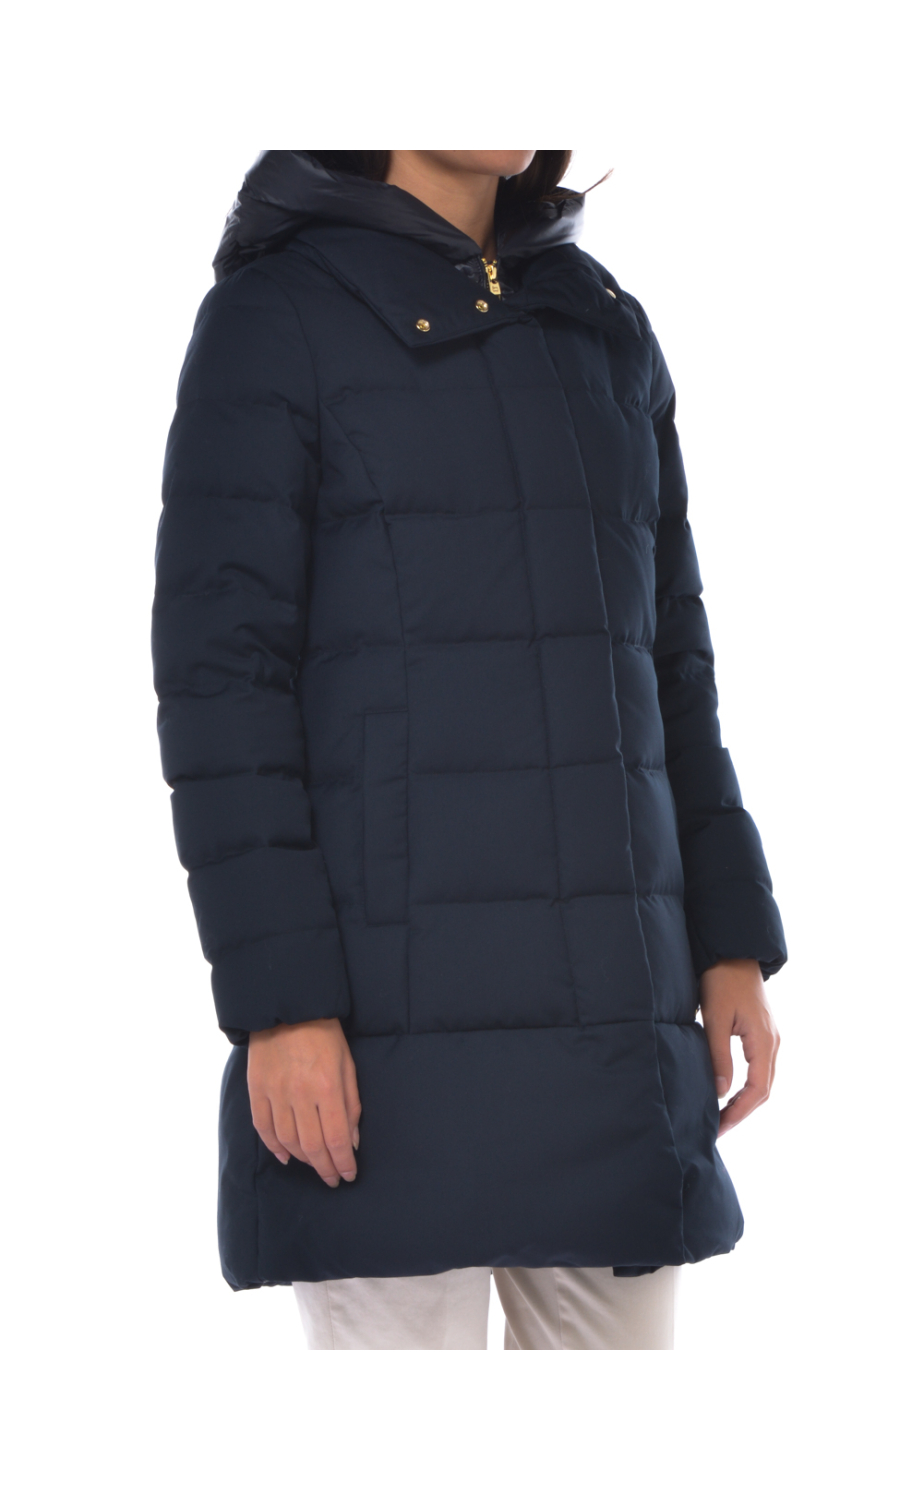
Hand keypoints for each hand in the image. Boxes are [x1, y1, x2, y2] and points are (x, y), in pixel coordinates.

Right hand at [247, 1018, 360, 1185]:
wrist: (288, 1008)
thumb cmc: (325, 1034)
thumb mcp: (348, 1065)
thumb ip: (351, 1105)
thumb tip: (352, 1141)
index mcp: (327, 1087)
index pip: (336, 1139)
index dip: (343, 1163)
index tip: (348, 1175)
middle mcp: (300, 1094)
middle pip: (312, 1146)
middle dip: (325, 1169)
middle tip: (333, 1179)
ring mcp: (275, 1093)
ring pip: (288, 1141)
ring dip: (303, 1160)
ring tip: (315, 1166)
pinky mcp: (257, 1089)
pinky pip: (264, 1128)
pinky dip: (274, 1147)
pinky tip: (286, 1156)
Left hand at [699, 959, 779, 1135]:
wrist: (732, 953)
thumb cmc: (721, 981)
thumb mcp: (714, 1019)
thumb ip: (718, 1056)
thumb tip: (720, 1093)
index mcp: (764, 1041)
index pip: (758, 1090)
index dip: (739, 1112)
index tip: (719, 1127)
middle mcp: (773, 1043)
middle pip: (764, 1090)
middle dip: (742, 1112)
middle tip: (718, 1129)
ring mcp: (770, 1038)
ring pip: (763, 1081)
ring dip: (745, 1101)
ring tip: (721, 1117)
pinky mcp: (762, 1034)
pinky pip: (759, 1069)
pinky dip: (747, 1087)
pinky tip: (729, 1094)